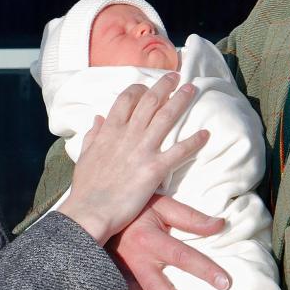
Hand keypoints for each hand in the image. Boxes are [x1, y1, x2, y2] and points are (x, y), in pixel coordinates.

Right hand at [57, 73, 208, 244]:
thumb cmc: (86, 188)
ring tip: (192, 90)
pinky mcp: (154, 169)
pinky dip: (194, 142)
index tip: (148, 86)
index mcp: (109, 131)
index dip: (140, 89)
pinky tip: (206, 134)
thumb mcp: (84, 156)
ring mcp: (142, 150)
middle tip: (176, 77)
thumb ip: (92, 135)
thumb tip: (98, 118)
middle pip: (149, 102)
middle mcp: (127, 135)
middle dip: (164, 86)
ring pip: (166, 118)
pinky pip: (178, 151)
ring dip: (181, 101)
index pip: (126, 99)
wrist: (90, 211)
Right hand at [109, 195, 228, 289]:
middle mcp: (133, 260)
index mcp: (149, 238)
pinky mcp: (107, 286)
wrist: (95, 214)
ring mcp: (117, 275)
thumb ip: (190, 217)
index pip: (182, 256)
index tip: (227, 284)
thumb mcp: (161, 206)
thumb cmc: (135, 211)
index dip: (205, 270)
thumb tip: (221, 225)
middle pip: (155, 287)